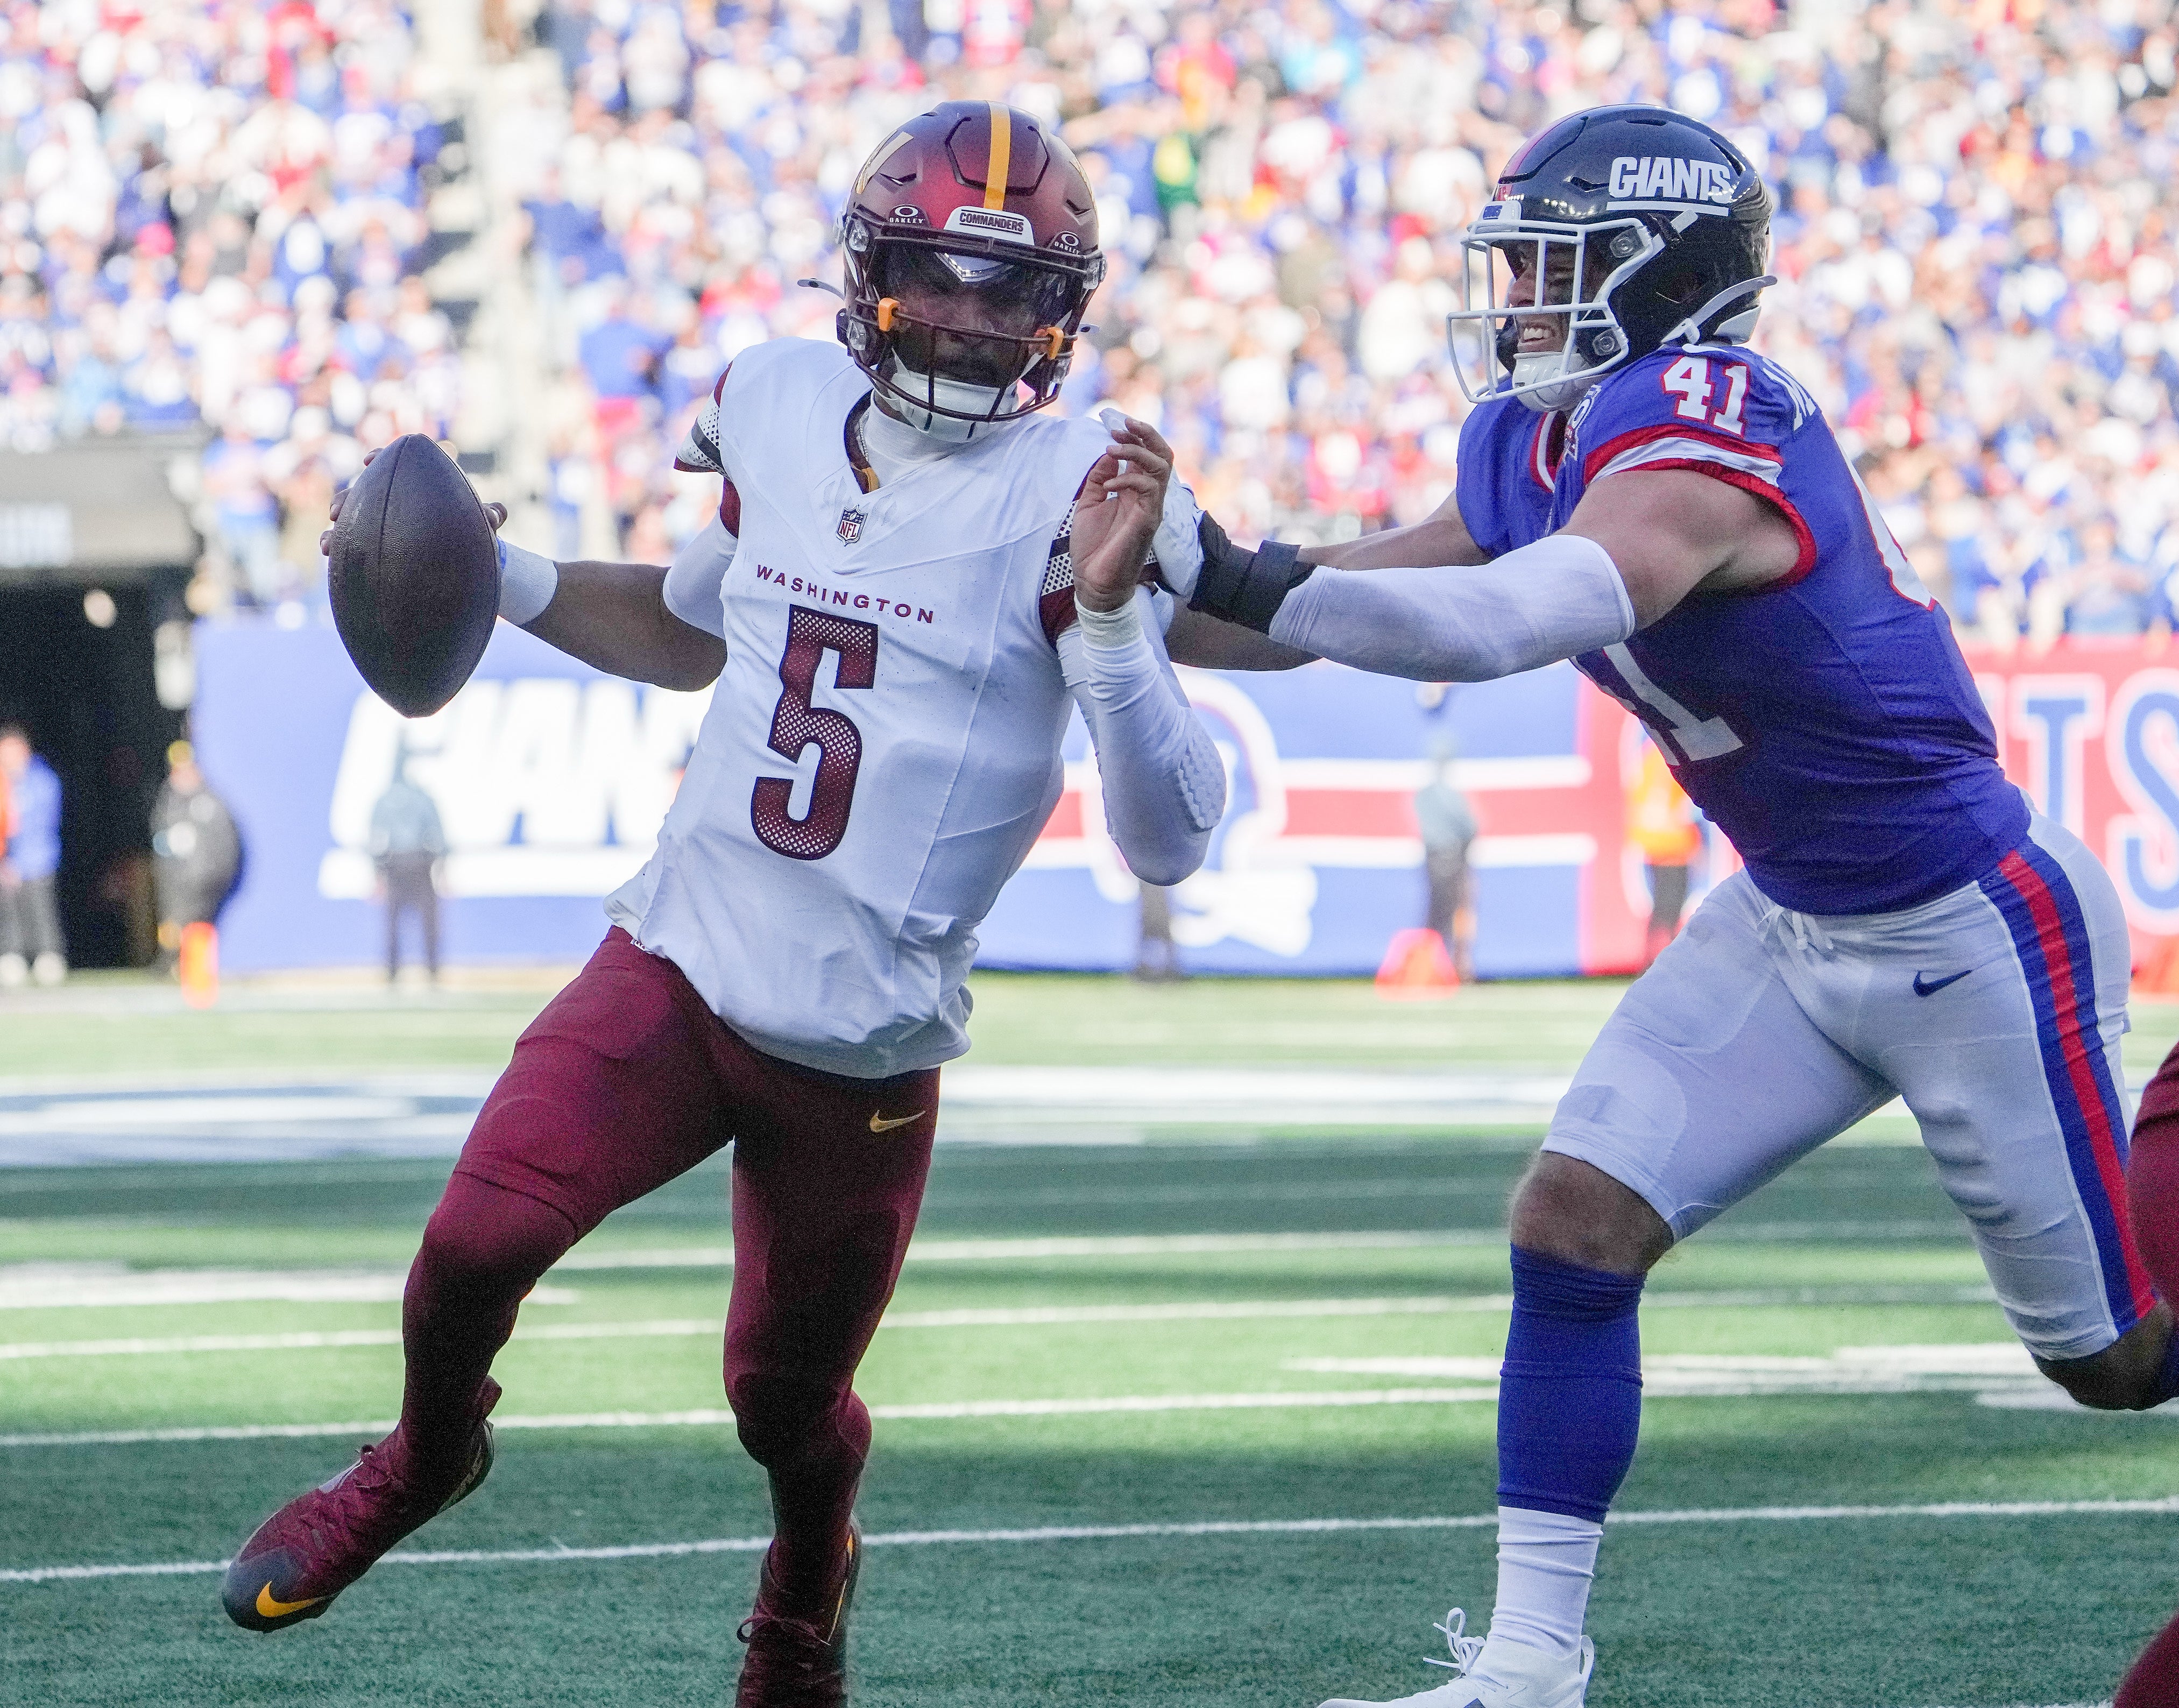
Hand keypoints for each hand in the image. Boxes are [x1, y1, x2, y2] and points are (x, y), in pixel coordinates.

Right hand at [321, 446, 507, 555]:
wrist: (462, 558)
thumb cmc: (471, 531)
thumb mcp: (479, 524)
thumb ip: (486, 516)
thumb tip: (497, 514)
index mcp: (414, 484)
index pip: (393, 464)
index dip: (380, 458)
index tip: (370, 461)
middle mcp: (391, 498)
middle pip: (362, 491)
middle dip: (347, 498)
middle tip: (337, 511)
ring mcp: (377, 520)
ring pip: (349, 516)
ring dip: (336, 525)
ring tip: (328, 542)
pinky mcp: (369, 542)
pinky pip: (347, 541)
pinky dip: (334, 543)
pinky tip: (329, 553)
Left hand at [1070, 415, 1171, 612]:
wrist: (1092, 582)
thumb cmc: (1092, 547)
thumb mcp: (1090, 504)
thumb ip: (1100, 478)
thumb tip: (1107, 453)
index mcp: (1135, 492)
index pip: (1147, 455)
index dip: (1134, 437)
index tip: (1113, 428)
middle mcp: (1148, 498)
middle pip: (1163, 455)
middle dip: (1146, 434)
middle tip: (1122, 426)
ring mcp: (1151, 509)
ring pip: (1161, 466)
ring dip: (1136, 452)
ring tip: (1111, 450)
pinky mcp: (1148, 522)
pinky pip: (1149, 489)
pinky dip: (1127, 479)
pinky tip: (1108, 487)